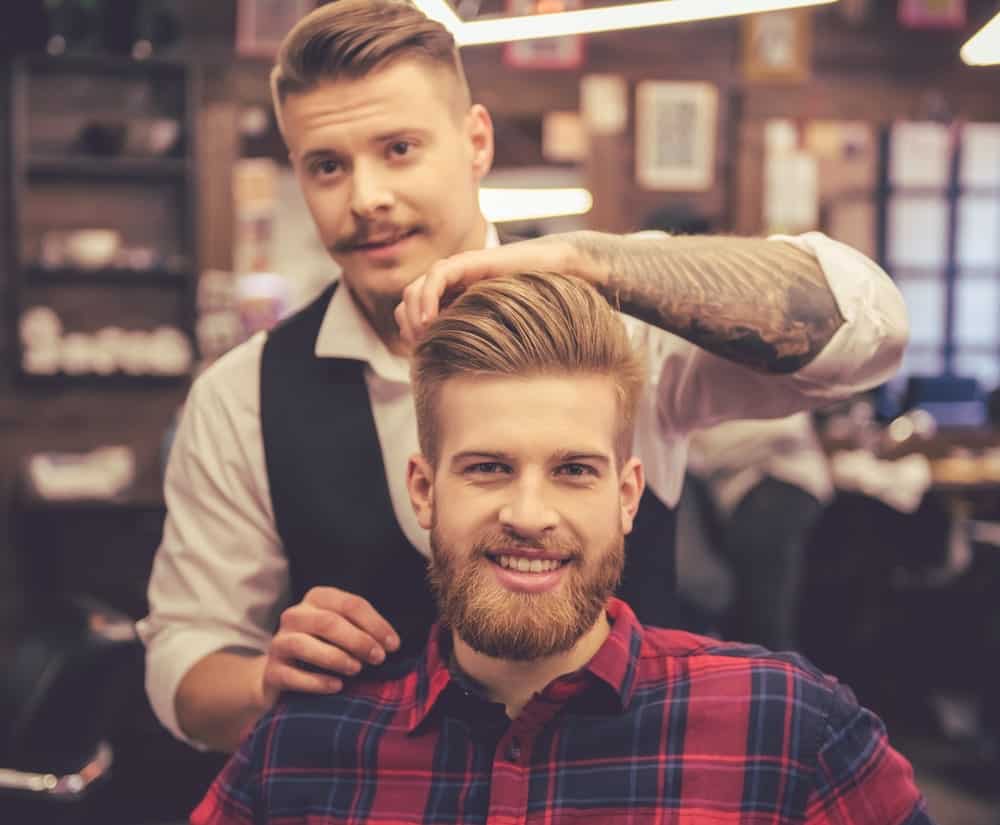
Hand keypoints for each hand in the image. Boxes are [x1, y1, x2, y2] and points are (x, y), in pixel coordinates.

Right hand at [257, 587, 399, 707]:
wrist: (283, 674)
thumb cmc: (324, 648)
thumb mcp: (343, 632)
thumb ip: (363, 630)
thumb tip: (391, 644)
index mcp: (317, 599)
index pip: (351, 604)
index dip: (375, 624)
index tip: (394, 645)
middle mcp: (295, 615)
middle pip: (328, 622)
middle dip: (358, 640)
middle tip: (379, 658)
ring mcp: (279, 642)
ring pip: (305, 645)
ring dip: (336, 657)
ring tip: (357, 669)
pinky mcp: (271, 670)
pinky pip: (292, 675)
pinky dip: (317, 681)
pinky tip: (337, 686)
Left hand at [394, 235, 579, 344]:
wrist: (557, 274)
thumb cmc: (533, 309)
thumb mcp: (497, 335)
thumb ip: (475, 349)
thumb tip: (458, 387)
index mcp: (450, 303)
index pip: (412, 318)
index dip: (410, 338)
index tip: (420, 359)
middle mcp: (448, 287)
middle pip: (406, 305)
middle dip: (407, 329)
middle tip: (420, 351)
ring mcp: (456, 273)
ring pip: (414, 290)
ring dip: (412, 315)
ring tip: (423, 338)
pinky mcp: (468, 262)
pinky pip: (437, 276)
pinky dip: (427, 298)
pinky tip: (430, 321)